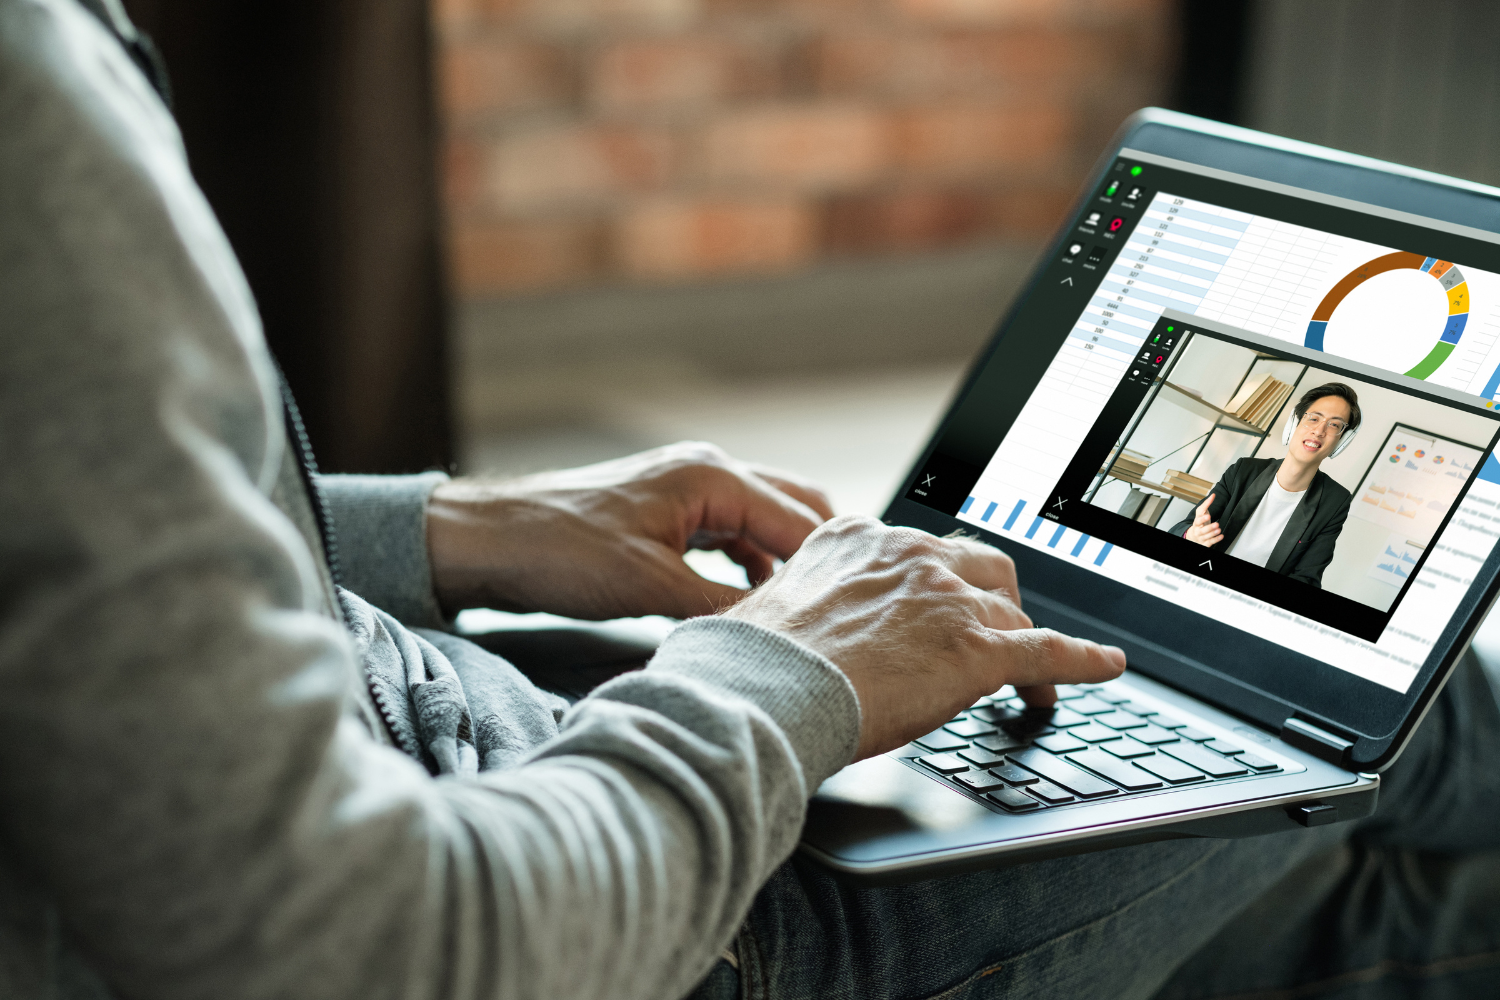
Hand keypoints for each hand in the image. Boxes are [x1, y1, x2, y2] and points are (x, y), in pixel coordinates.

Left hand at [425, 442, 832, 619]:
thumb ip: (719, 606)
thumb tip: (775, 632)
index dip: (829, 563)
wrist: (488, 541)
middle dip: (816, 555)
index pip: (798, 519)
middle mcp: (705, 475)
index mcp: (710, 476)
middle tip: (839, 606)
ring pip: (760, 525)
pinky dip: (746, 567)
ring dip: (781, 563)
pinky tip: (748, 601)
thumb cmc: (556, 548)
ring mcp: (685, 493)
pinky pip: (728, 538)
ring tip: (800, 611)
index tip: (857, 602)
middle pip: (791, 509)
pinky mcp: (665, 517)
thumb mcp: (647, 586)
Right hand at [726, 517, 1126, 759]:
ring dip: (1025, 640)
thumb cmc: (752, 662)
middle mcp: (908, 555)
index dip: (941, 583)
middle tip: (996, 631)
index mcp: (858, 539)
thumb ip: (805, 603)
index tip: (944, 600)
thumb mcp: (772, 606)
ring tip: (1033, 677)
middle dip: (994, 600)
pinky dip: (1083, 660)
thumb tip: (797, 631)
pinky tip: (1105, 665)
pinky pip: (1047, 650)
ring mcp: (946, 599)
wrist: (763, 688)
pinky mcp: (976, 649)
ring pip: (1010, 610)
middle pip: (979, 568)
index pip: (920, 552)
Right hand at [1183, 493, 1221, 546]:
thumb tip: (1213, 495)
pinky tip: (1221, 536)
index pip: (1198, 521)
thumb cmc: (1199, 523)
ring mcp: (1201, 538)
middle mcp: (1198, 531)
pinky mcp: (1205, 543)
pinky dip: (1216, 540)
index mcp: (1196, 523)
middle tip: (1216, 524)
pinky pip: (1210, 542)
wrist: (1193, 535)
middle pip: (1202, 530)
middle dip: (1209, 527)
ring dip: (1213, 533)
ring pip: (1206, 537)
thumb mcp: (1201, 512)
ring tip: (1219, 529)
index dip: (1202, 519)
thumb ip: (1206, 504)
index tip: (1208, 515)